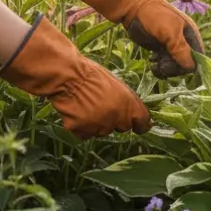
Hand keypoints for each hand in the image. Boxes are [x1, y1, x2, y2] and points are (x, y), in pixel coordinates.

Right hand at [0, 16, 151, 138]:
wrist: (67, 76)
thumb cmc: (91, 76)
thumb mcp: (117, 85)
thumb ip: (127, 102)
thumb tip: (134, 114)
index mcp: (129, 104)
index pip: (142, 123)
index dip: (139, 124)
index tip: (137, 126)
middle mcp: (117, 118)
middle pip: (122, 128)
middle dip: (115, 120)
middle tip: (102, 107)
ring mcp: (99, 126)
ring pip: (101, 132)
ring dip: (96, 124)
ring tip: (86, 106)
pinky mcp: (81, 130)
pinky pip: (84, 134)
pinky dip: (80, 127)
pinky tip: (76, 112)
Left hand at [76, 0, 204, 77]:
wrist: (133, 8)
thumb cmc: (155, 17)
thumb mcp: (170, 32)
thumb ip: (181, 50)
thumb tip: (191, 68)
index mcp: (192, 36)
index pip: (197, 60)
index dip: (186, 66)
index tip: (173, 65)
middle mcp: (184, 43)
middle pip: (185, 65)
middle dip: (173, 68)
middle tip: (161, 64)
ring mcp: (172, 47)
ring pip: (174, 67)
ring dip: (165, 69)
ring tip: (155, 62)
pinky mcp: (160, 50)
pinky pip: (165, 65)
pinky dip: (159, 67)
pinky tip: (152, 61)